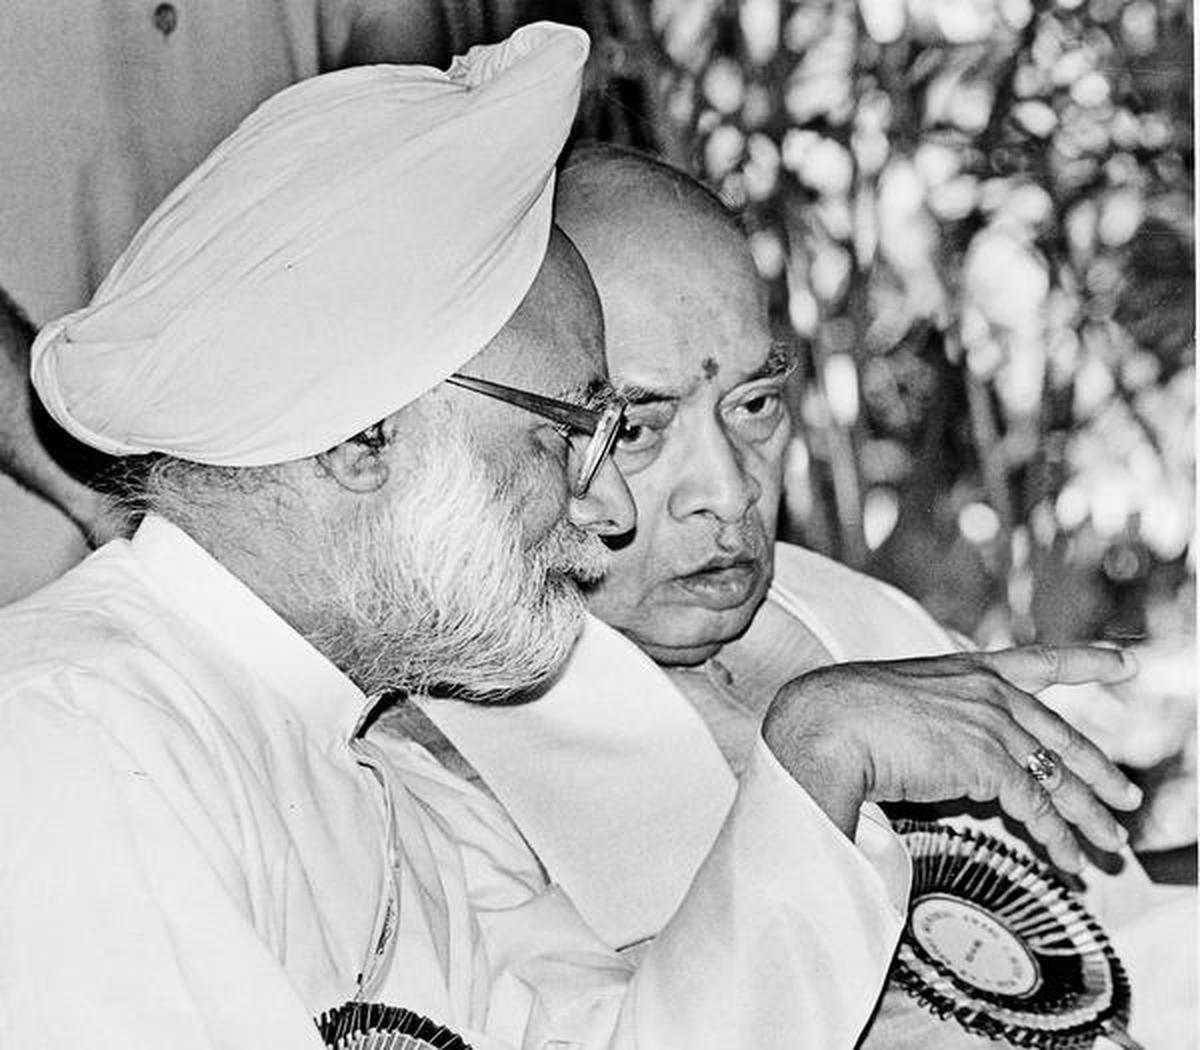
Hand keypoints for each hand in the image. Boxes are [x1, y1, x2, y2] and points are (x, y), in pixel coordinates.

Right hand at [762, 646, 1142, 871]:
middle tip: (1126, 797)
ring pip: (1057, 776)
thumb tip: (956, 761)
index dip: (1087, 662)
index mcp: (967, 668)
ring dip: (1088, 817)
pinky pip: (1036, 806)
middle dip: (1099, 771)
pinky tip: (1067, 858)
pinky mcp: (988, 761)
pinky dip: (1056, 837)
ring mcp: (991, 723)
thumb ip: (941, 720)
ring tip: (1109, 846)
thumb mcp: (903, 701)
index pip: (1039, 662)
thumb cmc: (844, 714)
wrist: (827, 722)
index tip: (1123, 663)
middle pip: (1061, 734)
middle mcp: (987, 691)